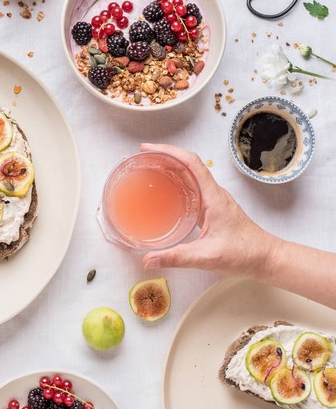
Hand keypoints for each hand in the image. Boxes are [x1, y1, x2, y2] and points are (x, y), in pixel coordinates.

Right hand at [140, 143, 275, 276]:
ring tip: (149, 171)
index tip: (149, 149)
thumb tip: (148, 260)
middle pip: (188, 164)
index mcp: (213, 197)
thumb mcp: (207, 257)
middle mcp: (214, 194)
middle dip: (164, 157)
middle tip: (142, 159)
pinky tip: (165, 193)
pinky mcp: (213, 208)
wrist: (266, 258)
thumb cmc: (245, 254)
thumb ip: (176, 258)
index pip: (191, 163)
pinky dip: (176, 183)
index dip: (169, 151)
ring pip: (191, 175)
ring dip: (170, 168)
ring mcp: (214, 200)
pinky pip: (192, 188)